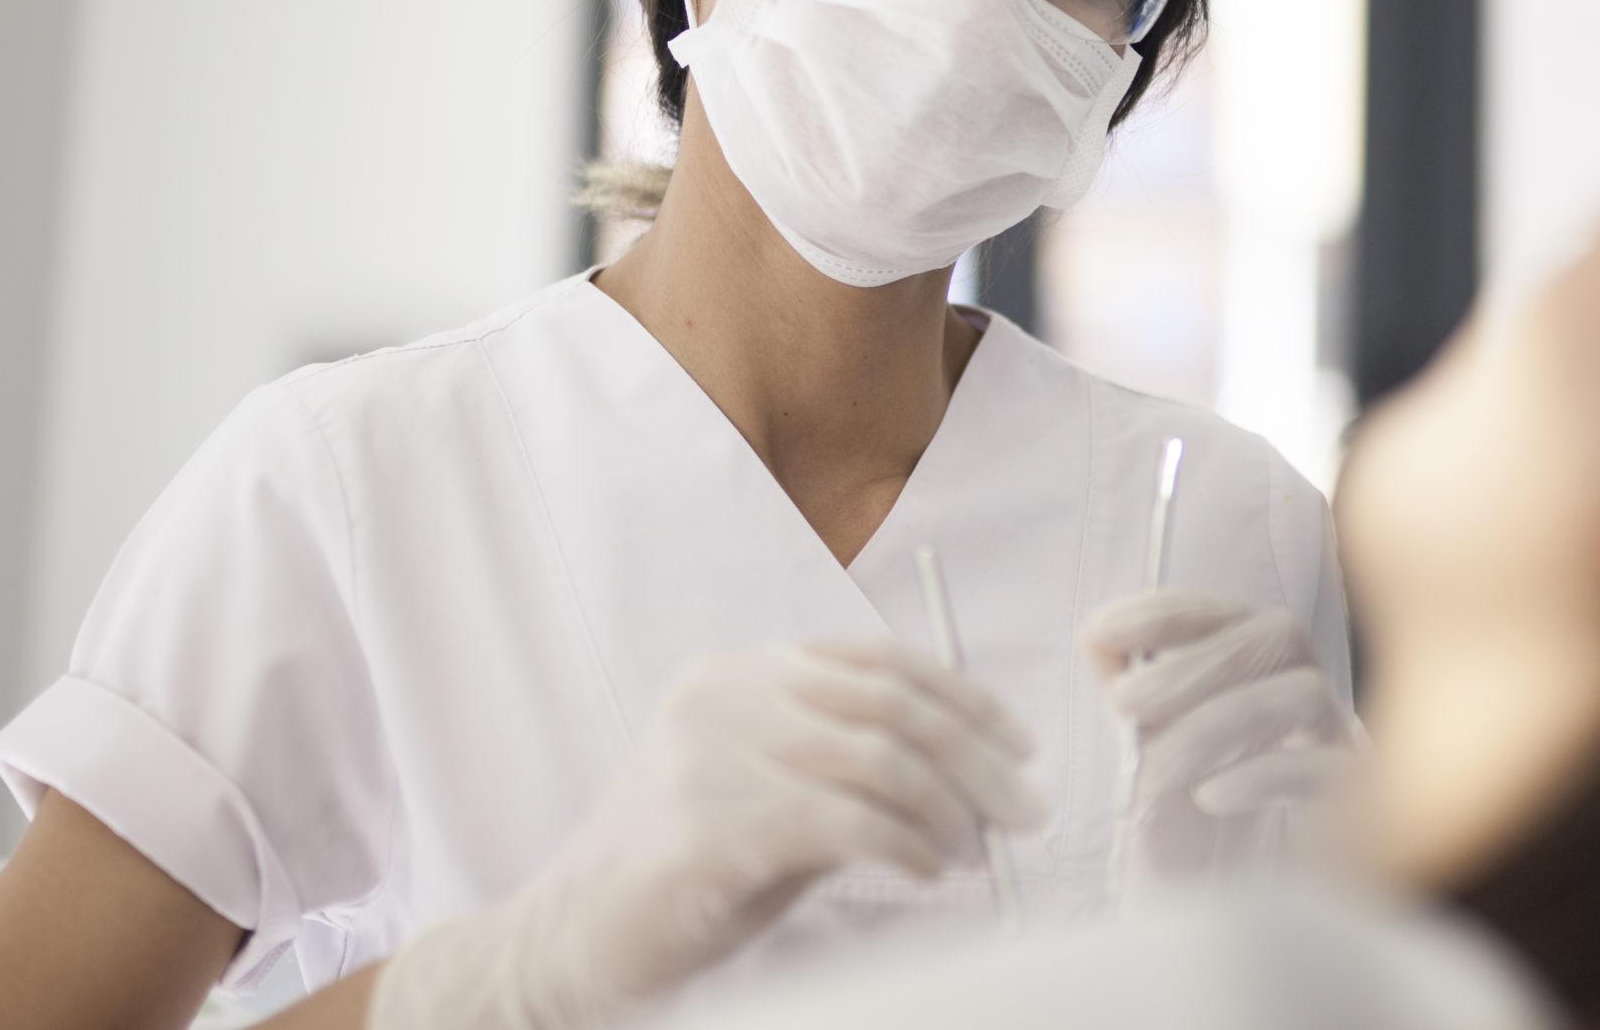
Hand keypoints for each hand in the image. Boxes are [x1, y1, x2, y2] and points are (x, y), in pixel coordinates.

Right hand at [370, 640, 1042, 1029]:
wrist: (570, 940)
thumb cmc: (686, 875)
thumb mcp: (774, 800)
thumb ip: (853, 774)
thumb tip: (974, 778)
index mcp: (740, 674)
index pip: (878, 659)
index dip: (963, 696)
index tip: (1019, 744)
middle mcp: (726, 694)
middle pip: (889, 705)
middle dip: (976, 758)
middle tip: (1029, 810)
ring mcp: (713, 753)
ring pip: (878, 759)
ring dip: (950, 810)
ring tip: (978, 853)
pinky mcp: (711, 823)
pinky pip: (845, 822)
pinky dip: (908, 845)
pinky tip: (931, 870)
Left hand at [1082, 591, 1357, 891]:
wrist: (1221, 910)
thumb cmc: (1188, 825)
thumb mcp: (1147, 752)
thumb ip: (1130, 695)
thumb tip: (1098, 639)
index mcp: (1258, 668)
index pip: (1227, 612)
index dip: (1166, 613)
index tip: (1101, 633)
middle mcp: (1305, 693)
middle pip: (1276, 634)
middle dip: (1191, 664)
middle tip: (1124, 703)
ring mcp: (1335, 742)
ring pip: (1302, 693)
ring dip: (1216, 722)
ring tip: (1154, 770)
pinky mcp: (1353, 802)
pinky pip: (1324, 768)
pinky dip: (1261, 773)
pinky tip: (1210, 797)